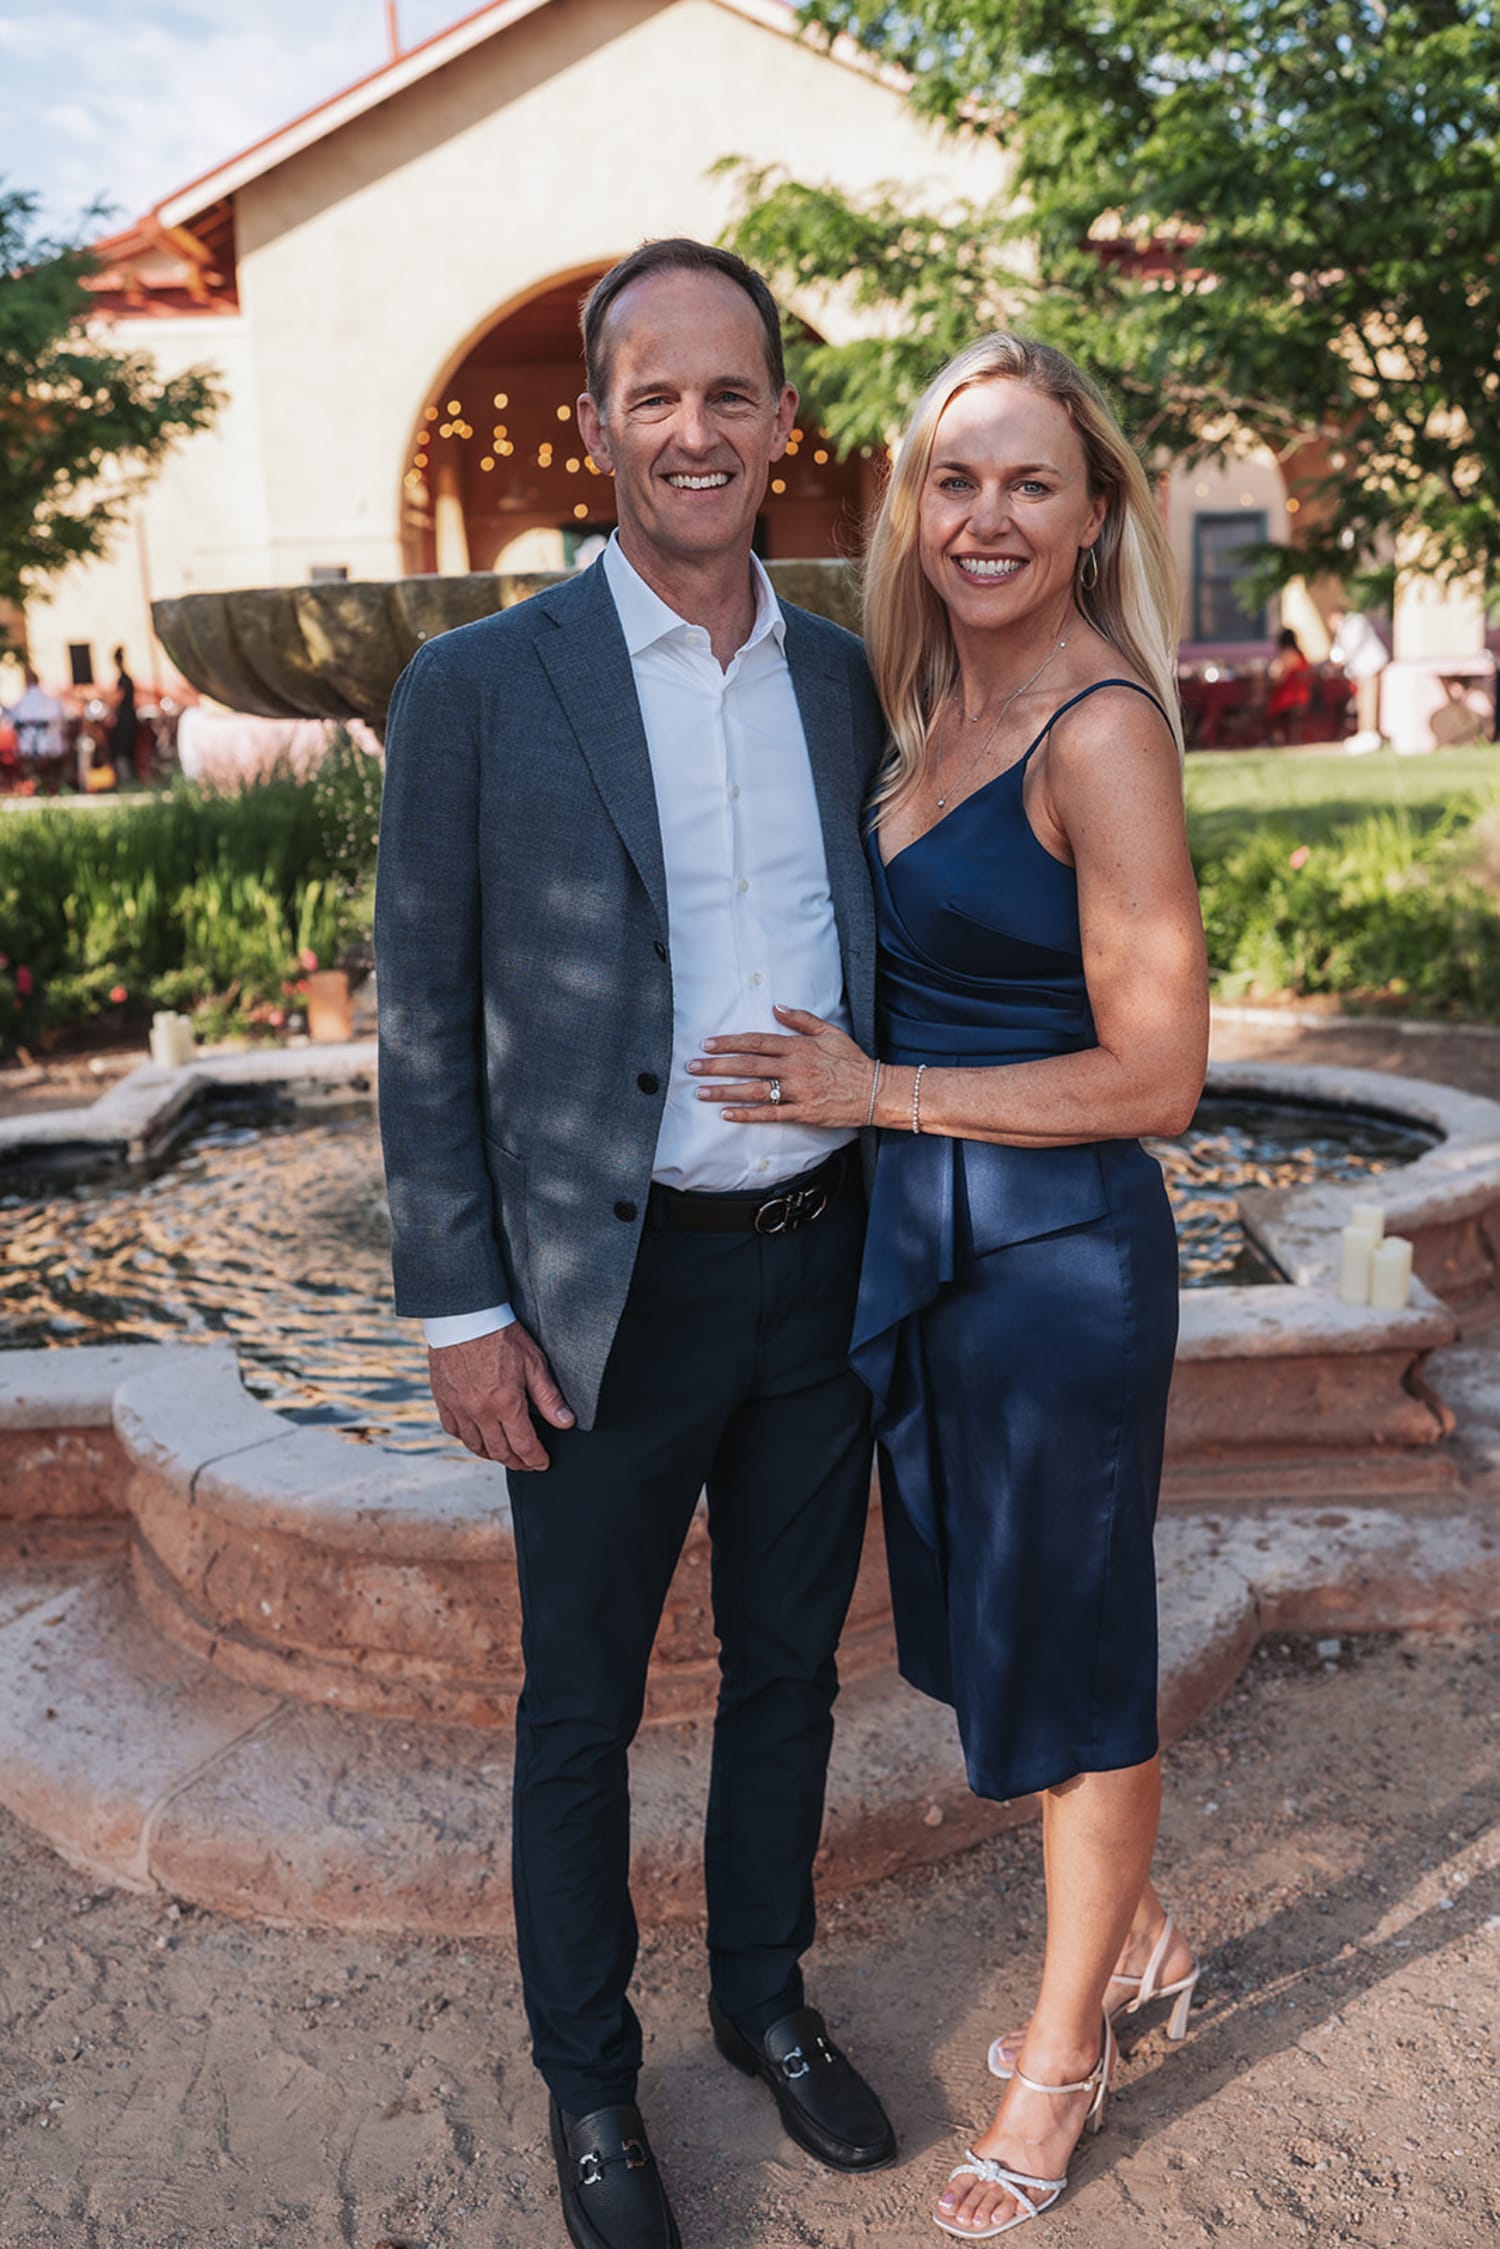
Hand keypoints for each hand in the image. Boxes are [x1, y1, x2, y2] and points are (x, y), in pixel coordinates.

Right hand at [428, 1321, 573, 1470]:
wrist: (464, 1316)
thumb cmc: (500, 1334)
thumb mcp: (534, 1363)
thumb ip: (549, 1397)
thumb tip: (566, 1422)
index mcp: (505, 1404)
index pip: (524, 1445)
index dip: (535, 1459)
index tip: (542, 1463)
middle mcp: (480, 1412)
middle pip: (500, 1451)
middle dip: (517, 1461)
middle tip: (526, 1463)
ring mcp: (458, 1408)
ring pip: (475, 1445)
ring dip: (492, 1454)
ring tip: (504, 1454)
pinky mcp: (443, 1400)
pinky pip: (454, 1431)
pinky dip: (468, 1439)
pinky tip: (477, 1436)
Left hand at [689, 1003, 874, 1126]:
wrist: (876, 1090)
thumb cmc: (852, 1061)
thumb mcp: (830, 1031)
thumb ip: (801, 1019)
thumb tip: (777, 1006)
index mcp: (798, 1047)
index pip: (756, 1042)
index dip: (729, 1043)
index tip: (707, 1045)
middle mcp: (794, 1068)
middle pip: (749, 1065)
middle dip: (717, 1066)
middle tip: (692, 1067)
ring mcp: (798, 1092)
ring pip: (755, 1090)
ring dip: (725, 1090)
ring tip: (701, 1091)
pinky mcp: (803, 1113)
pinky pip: (770, 1115)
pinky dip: (747, 1114)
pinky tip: (727, 1114)